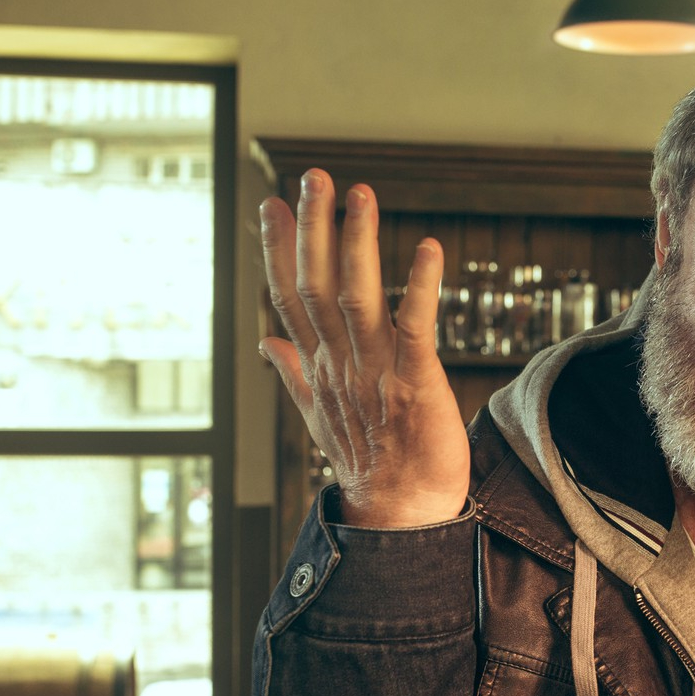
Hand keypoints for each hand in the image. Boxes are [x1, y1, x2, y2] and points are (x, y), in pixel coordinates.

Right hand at [260, 171, 469, 529]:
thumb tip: (266, 339)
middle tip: (312, 176)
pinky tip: (428, 249)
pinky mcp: (417, 385)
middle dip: (314, 230)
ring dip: (357, 244)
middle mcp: (342, 364)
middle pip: (318, 287)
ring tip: (358, 193)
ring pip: (358, 298)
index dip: (279, 249)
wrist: (402, 518)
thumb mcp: (321, 413)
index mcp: (321, 366)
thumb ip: (294, 371)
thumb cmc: (371, 463)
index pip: (290, 297)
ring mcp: (376, 374)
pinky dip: (421, 289)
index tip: (269, 203)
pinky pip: (417, 329)